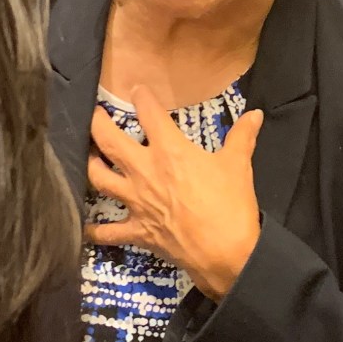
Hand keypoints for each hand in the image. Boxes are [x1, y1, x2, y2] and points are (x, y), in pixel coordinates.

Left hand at [86, 88, 264, 301]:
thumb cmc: (231, 204)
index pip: (149, 113)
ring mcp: (137, 202)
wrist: (226, 252)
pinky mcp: (137, 230)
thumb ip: (242, 136)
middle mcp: (145, 171)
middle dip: (97, 123)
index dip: (142, 97)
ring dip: (90, 165)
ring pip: (99, 179)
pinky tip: (87, 227)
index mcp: (170, 150)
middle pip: (108, 141)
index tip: (137, 89)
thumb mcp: (238, 164)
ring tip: (88, 157)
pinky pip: (109, 231)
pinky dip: (96, 230)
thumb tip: (255, 114)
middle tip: (93, 114)